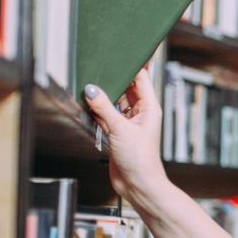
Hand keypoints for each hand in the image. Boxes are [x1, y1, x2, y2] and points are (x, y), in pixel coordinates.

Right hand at [83, 69, 168, 200]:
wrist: (137, 185)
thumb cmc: (141, 160)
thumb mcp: (120, 129)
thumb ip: (104, 107)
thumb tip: (91, 89)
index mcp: (149, 108)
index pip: (141, 79)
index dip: (132, 65)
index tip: (121, 52)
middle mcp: (140, 113)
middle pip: (126, 88)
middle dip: (113, 79)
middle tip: (99, 66)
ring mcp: (128, 122)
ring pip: (114, 101)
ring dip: (103, 96)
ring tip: (90, 84)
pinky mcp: (117, 132)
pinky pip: (106, 114)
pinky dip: (98, 110)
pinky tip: (88, 104)